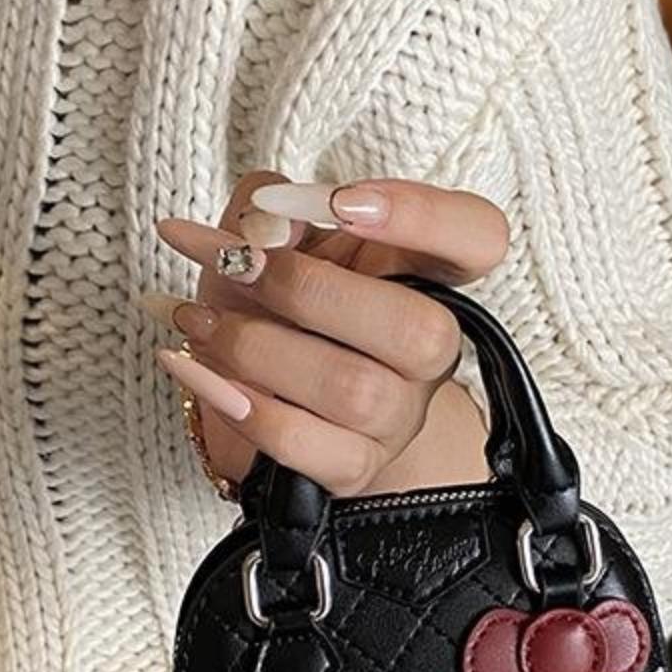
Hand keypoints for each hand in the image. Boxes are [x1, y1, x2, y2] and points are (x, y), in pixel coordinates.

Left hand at [146, 171, 506, 497]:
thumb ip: (266, 205)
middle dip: (306, 289)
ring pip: (353, 389)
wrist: (247, 387)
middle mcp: (429, 350)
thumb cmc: (268, 303)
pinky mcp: (351, 466)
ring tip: (197, 320)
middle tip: (234, 266)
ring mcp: (397, 416)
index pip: (480, 238)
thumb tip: (269, 225)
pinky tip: (192, 366)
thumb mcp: (262, 233)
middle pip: (420, 329)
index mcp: (425, 275)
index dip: (426, 217)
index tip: (341, 205)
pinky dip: (236, 401)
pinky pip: (301, 442)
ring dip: (257, 346)